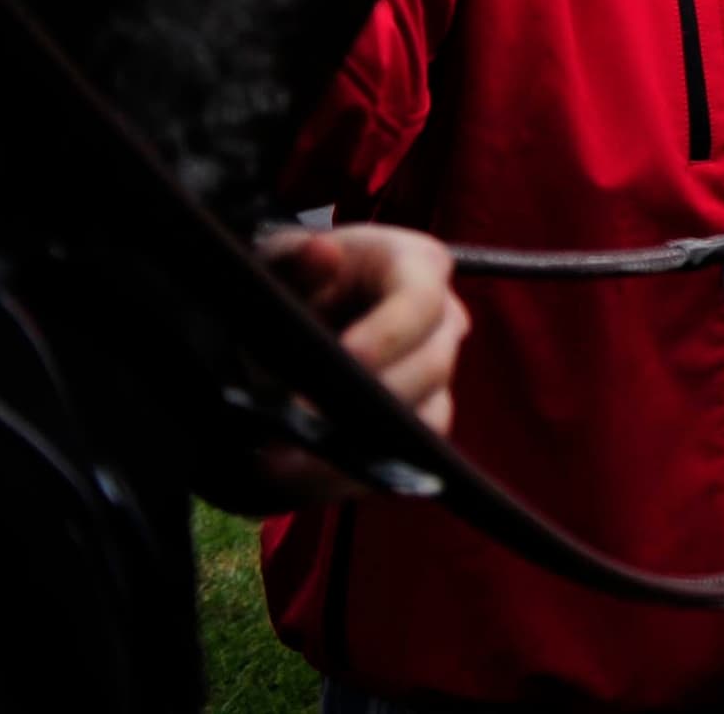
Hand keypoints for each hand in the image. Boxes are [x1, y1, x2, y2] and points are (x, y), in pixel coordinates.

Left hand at [250, 225, 470, 499]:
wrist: (287, 326)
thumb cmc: (293, 282)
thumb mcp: (281, 262)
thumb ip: (297, 259)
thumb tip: (322, 252)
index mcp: (416, 267)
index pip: (422, 300)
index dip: (389, 332)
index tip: (345, 358)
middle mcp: (443, 321)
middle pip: (432, 365)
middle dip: (370, 399)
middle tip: (301, 422)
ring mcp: (436, 376)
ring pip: (427, 419)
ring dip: (360, 443)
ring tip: (288, 459)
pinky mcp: (418, 423)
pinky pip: (404, 459)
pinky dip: (349, 471)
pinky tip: (298, 472)